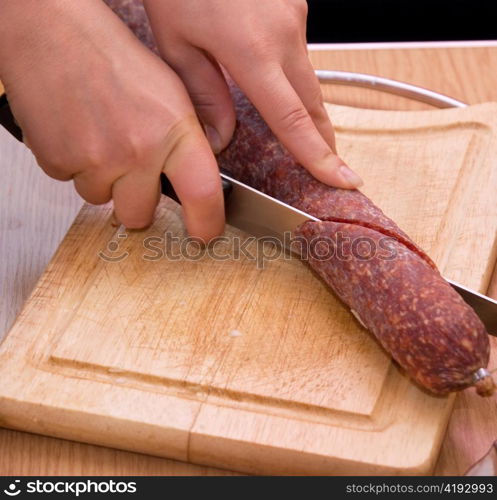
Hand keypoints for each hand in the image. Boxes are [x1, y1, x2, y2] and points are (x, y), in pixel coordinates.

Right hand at [0, 0, 223, 239]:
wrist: (54, 35)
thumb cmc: (113, 58)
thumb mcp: (172, 92)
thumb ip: (191, 136)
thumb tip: (204, 169)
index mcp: (173, 132)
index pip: (202, 194)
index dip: (206, 223)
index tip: (204, 234)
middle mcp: (137, 152)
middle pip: (140, 215)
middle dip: (136, 201)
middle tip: (131, 170)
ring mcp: (96, 161)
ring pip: (102, 200)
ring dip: (103, 180)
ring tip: (100, 138)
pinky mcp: (58, 162)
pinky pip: (72, 183)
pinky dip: (76, 166)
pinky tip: (78, 133)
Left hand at [143, 0, 362, 188]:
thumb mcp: (177, 40)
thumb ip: (203, 94)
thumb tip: (221, 137)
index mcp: (255, 52)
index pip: (294, 120)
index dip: (319, 156)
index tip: (343, 180)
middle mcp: (285, 35)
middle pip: (313, 104)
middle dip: (323, 140)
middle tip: (331, 169)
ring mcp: (295, 16)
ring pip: (307, 79)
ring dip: (307, 110)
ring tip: (306, 138)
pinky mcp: (293, 5)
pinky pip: (297, 52)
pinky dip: (291, 77)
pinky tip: (278, 85)